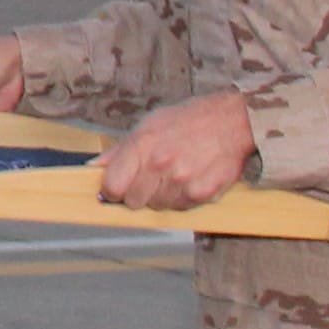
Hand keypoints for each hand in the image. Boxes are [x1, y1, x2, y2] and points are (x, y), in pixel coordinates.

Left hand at [99, 91, 255, 211]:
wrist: (233, 121)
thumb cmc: (189, 120)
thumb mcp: (149, 124)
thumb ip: (120, 149)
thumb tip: (95, 167)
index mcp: (142, 145)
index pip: (112, 186)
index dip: (112, 191)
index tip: (115, 189)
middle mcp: (160, 164)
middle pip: (133, 201)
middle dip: (136, 194)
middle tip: (149, 180)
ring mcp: (182, 181)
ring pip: (157, 207)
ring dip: (161, 197)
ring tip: (173, 176)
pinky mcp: (203, 193)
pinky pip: (181, 208)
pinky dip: (182, 199)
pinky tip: (189, 181)